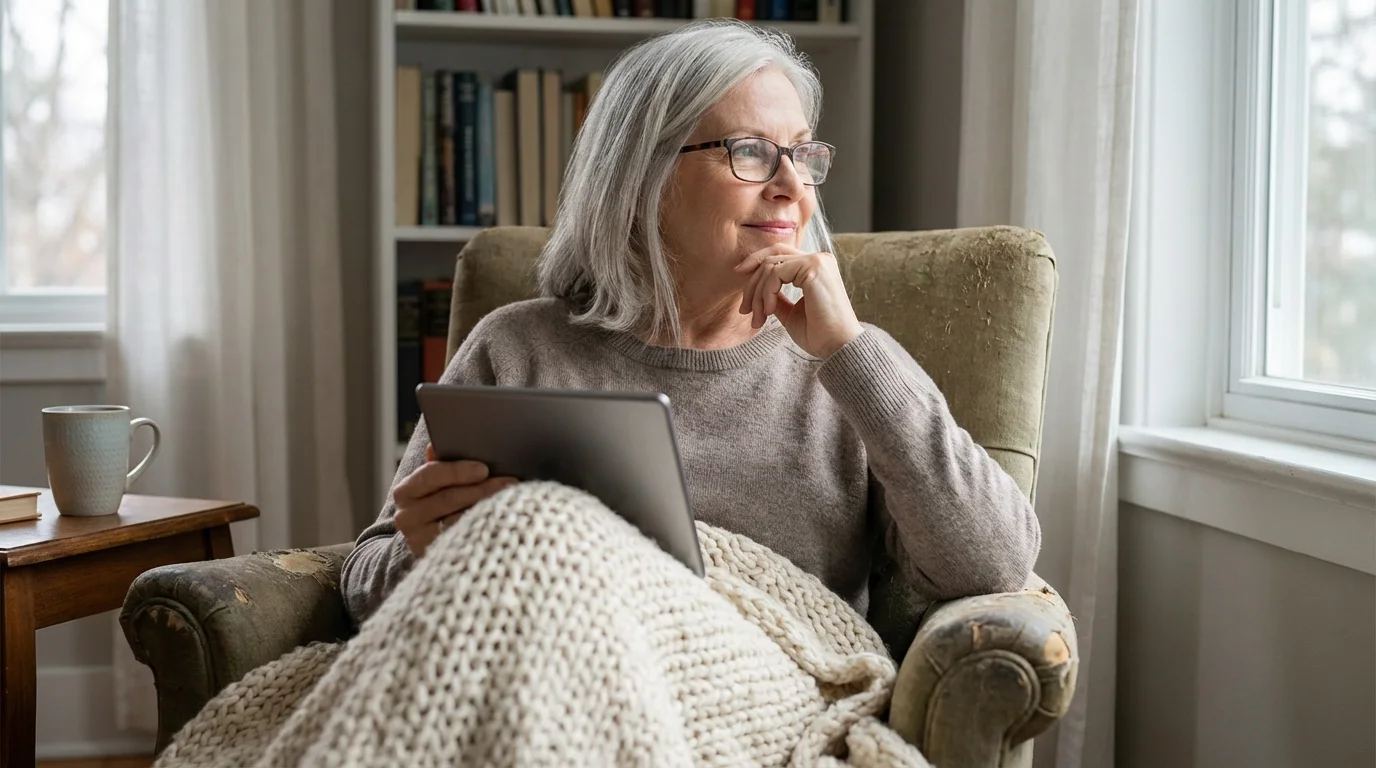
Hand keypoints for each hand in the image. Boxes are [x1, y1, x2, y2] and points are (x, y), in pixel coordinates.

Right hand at [393, 444, 518, 557]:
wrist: (434, 546)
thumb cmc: (442, 505)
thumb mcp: (437, 484)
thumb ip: (438, 465)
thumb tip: (435, 446)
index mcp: (405, 492)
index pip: (430, 475)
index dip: (457, 471)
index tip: (484, 469)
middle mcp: (406, 517)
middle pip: (449, 498)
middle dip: (483, 489)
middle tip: (510, 483)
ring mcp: (419, 540)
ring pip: (459, 520)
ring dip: (489, 508)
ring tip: (513, 499)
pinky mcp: (436, 557)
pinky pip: (465, 540)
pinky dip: (486, 528)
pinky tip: (504, 521)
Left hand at [733, 244, 863, 358]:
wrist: (838, 347)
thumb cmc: (819, 334)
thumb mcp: (790, 313)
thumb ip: (776, 297)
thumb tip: (756, 291)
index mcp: (816, 267)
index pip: (779, 254)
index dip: (755, 263)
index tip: (738, 279)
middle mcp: (819, 259)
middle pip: (771, 255)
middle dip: (751, 282)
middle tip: (744, 310)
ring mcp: (818, 261)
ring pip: (770, 266)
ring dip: (757, 294)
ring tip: (758, 319)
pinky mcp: (814, 267)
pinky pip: (775, 273)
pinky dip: (766, 294)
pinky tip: (769, 312)